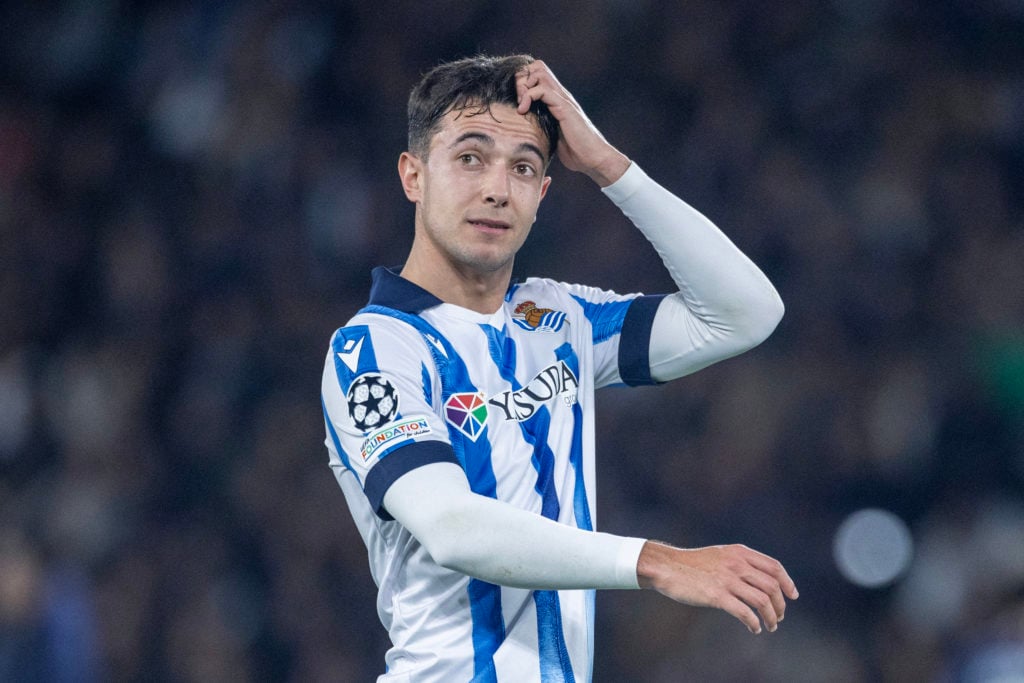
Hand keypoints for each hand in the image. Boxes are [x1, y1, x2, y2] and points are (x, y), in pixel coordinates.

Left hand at [515, 60, 630, 186]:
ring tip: (521, 105)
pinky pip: (543, 90)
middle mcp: (560, 95)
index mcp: (556, 99)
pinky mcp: (564, 107)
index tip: (515, 101)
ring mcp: (563, 99)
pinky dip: (528, 96)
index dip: (522, 81)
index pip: (537, 74)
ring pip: (539, 73)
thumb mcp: (552, 135)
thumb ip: (541, 127)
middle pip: (537, 66)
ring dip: (524, 86)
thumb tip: (524, 131)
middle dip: (521, 79)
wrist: (593, 158)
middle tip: (517, 100)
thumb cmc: (576, 151)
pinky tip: (523, 111)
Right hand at [637, 541, 798, 633]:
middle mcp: (737, 564)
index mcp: (739, 552)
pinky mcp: (717, 595)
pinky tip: (754, 628)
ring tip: (769, 626)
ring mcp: (727, 579)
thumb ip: (740, 562)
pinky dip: (754, 623)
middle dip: (780, 605)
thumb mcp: (720, 555)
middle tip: (778, 617)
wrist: (668, 567)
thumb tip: (761, 579)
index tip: (792, 596)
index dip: (787, 582)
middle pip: (771, 586)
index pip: (774, 567)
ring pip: (762, 601)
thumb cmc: (692, 564)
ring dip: (771, 617)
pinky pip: (744, 612)